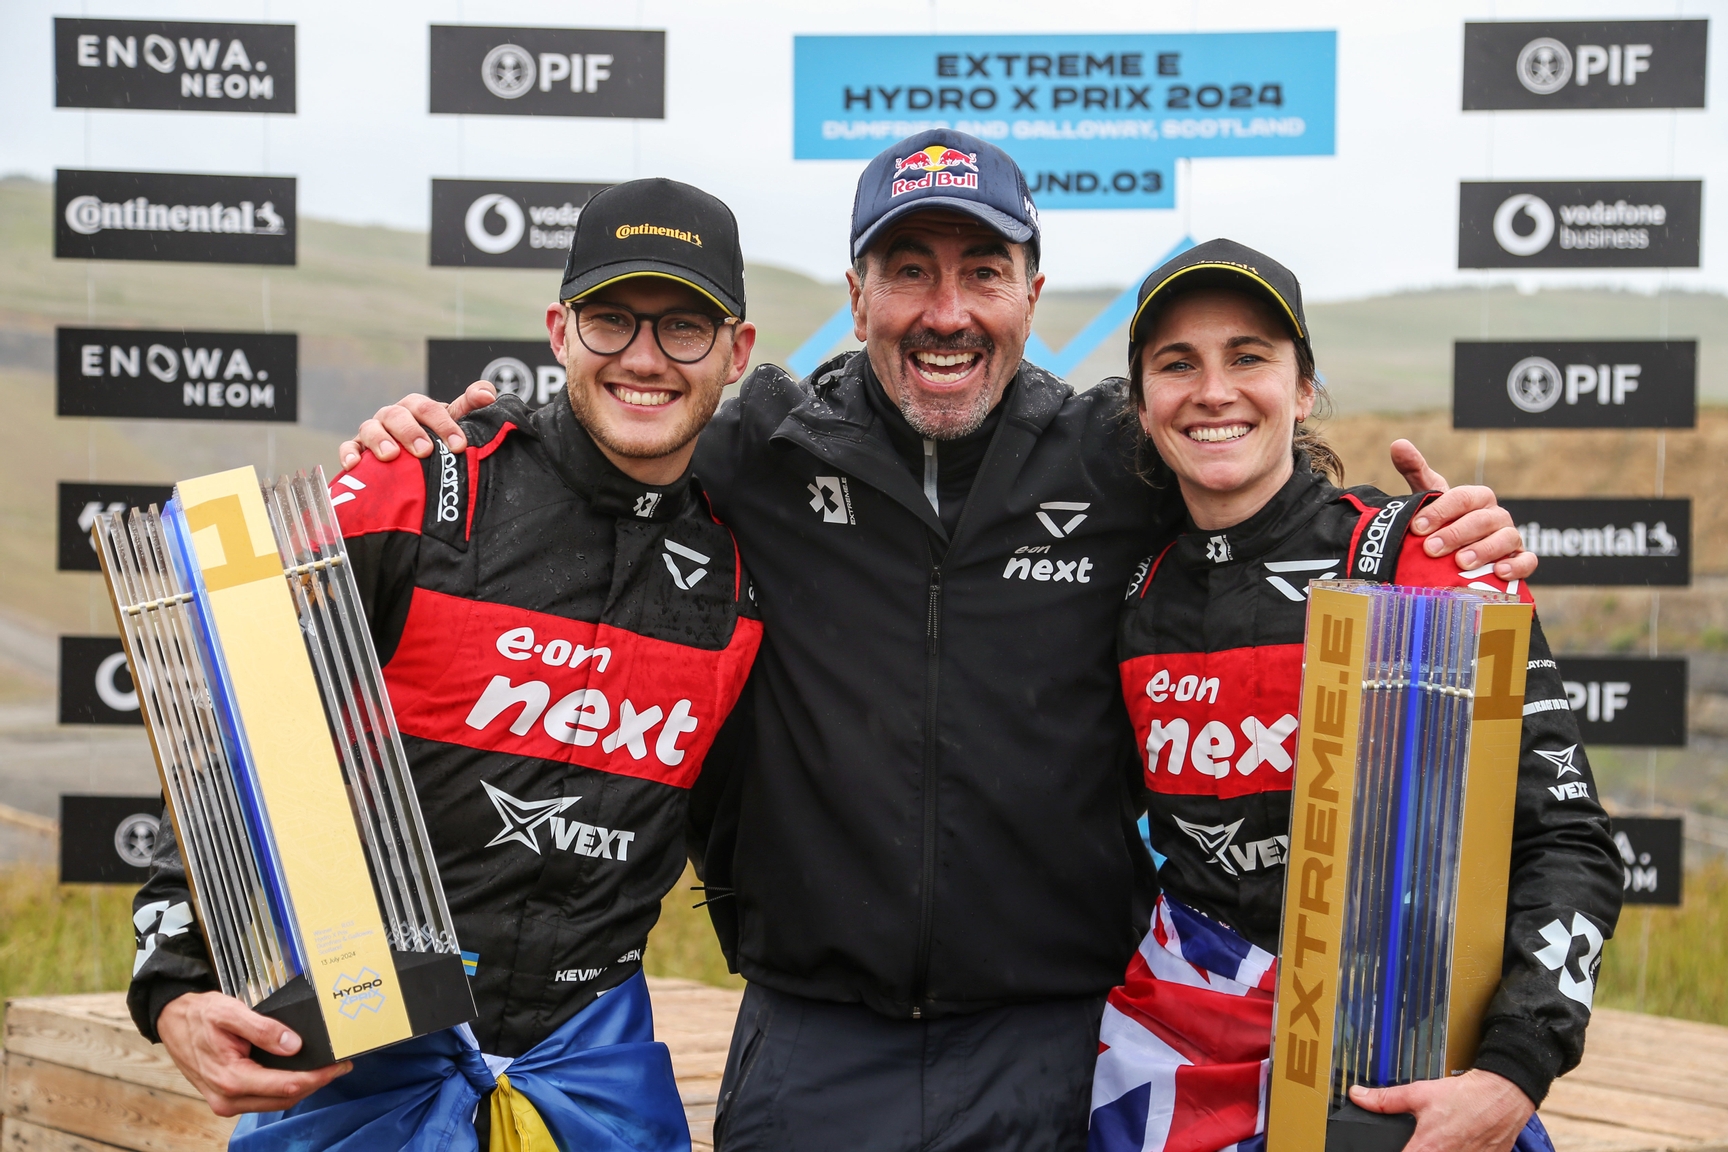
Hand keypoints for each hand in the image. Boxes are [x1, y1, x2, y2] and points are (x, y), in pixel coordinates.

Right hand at [157, 991, 350, 1116]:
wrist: (171, 1021)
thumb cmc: (199, 1015)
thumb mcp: (230, 1012)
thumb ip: (263, 1029)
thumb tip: (293, 1045)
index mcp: (231, 1079)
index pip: (286, 1086)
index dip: (318, 1077)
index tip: (340, 1065)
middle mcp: (228, 1098)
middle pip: (285, 1098)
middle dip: (316, 1083)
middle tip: (340, 1066)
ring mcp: (226, 1101)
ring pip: (276, 1102)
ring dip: (302, 1087)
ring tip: (325, 1069)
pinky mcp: (227, 1097)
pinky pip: (263, 1098)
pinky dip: (284, 1088)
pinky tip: (299, 1072)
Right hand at [338, 380, 498, 469]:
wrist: (413, 458)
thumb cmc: (435, 438)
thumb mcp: (454, 422)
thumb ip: (470, 406)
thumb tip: (488, 394)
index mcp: (416, 408)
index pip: (428, 409)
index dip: (444, 425)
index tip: (459, 445)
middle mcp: (393, 416)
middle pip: (398, 416)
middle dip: (411, 432)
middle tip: (425, 450)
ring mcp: (373, 431)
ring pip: (370, 428)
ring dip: (380, 440)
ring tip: (391, 456)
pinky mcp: (358, 449)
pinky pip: (349, 447)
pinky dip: (349, 454)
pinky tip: (354, 465)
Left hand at [1349, 1070, 1534, 1151]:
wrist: (1502, 1096)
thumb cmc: (1464, 1097)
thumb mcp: (1419, 1093)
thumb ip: (1385, 1100)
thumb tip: (1359, 1096)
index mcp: (1427, 1149)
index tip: (1396, 1148)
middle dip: (1417, 1150)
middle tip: (1419, 1142)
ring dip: (1438, 1151)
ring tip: (1441, 1141)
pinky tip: (1456, 1144)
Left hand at [1389, 439, 1535, 581]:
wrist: (1458, 554)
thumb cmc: (1444, 523)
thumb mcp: (1431, 497)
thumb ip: (1416, 471)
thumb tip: (1398, 444)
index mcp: (1477, 498)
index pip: (1462, 498)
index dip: (1440, 511)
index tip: (1417, 527)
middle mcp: (1496, 516)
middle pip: (1481, 520)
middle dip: (1455, 534)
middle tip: (1431, 549)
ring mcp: (1511, 538)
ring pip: (1506, 539)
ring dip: (1484, 550)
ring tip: (1461, 563)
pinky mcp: (1520, 560)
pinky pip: (1527, 561)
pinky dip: (1516, 566)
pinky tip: (1499, 573)